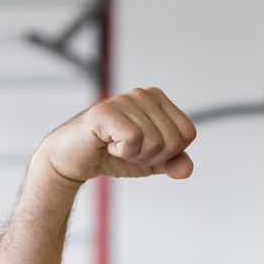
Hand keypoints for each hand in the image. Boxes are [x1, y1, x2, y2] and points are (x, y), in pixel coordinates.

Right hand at [37, 87, 196, 183]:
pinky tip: (107, 144)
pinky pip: (133, 140)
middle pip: (173, 141)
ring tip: (116, 146)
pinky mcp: (105, 112)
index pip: (188, 133)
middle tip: (128, 149)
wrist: (75, 159)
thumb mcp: (152, 162)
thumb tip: (187, 169)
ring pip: (155, 143)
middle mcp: (143, 94)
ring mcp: (123, 100)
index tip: (146, 148)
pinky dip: (122, 152)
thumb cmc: (115, 154)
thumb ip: (174, 164)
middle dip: (152, 156)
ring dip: (135, 155)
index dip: (170, 152)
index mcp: (158, 100)